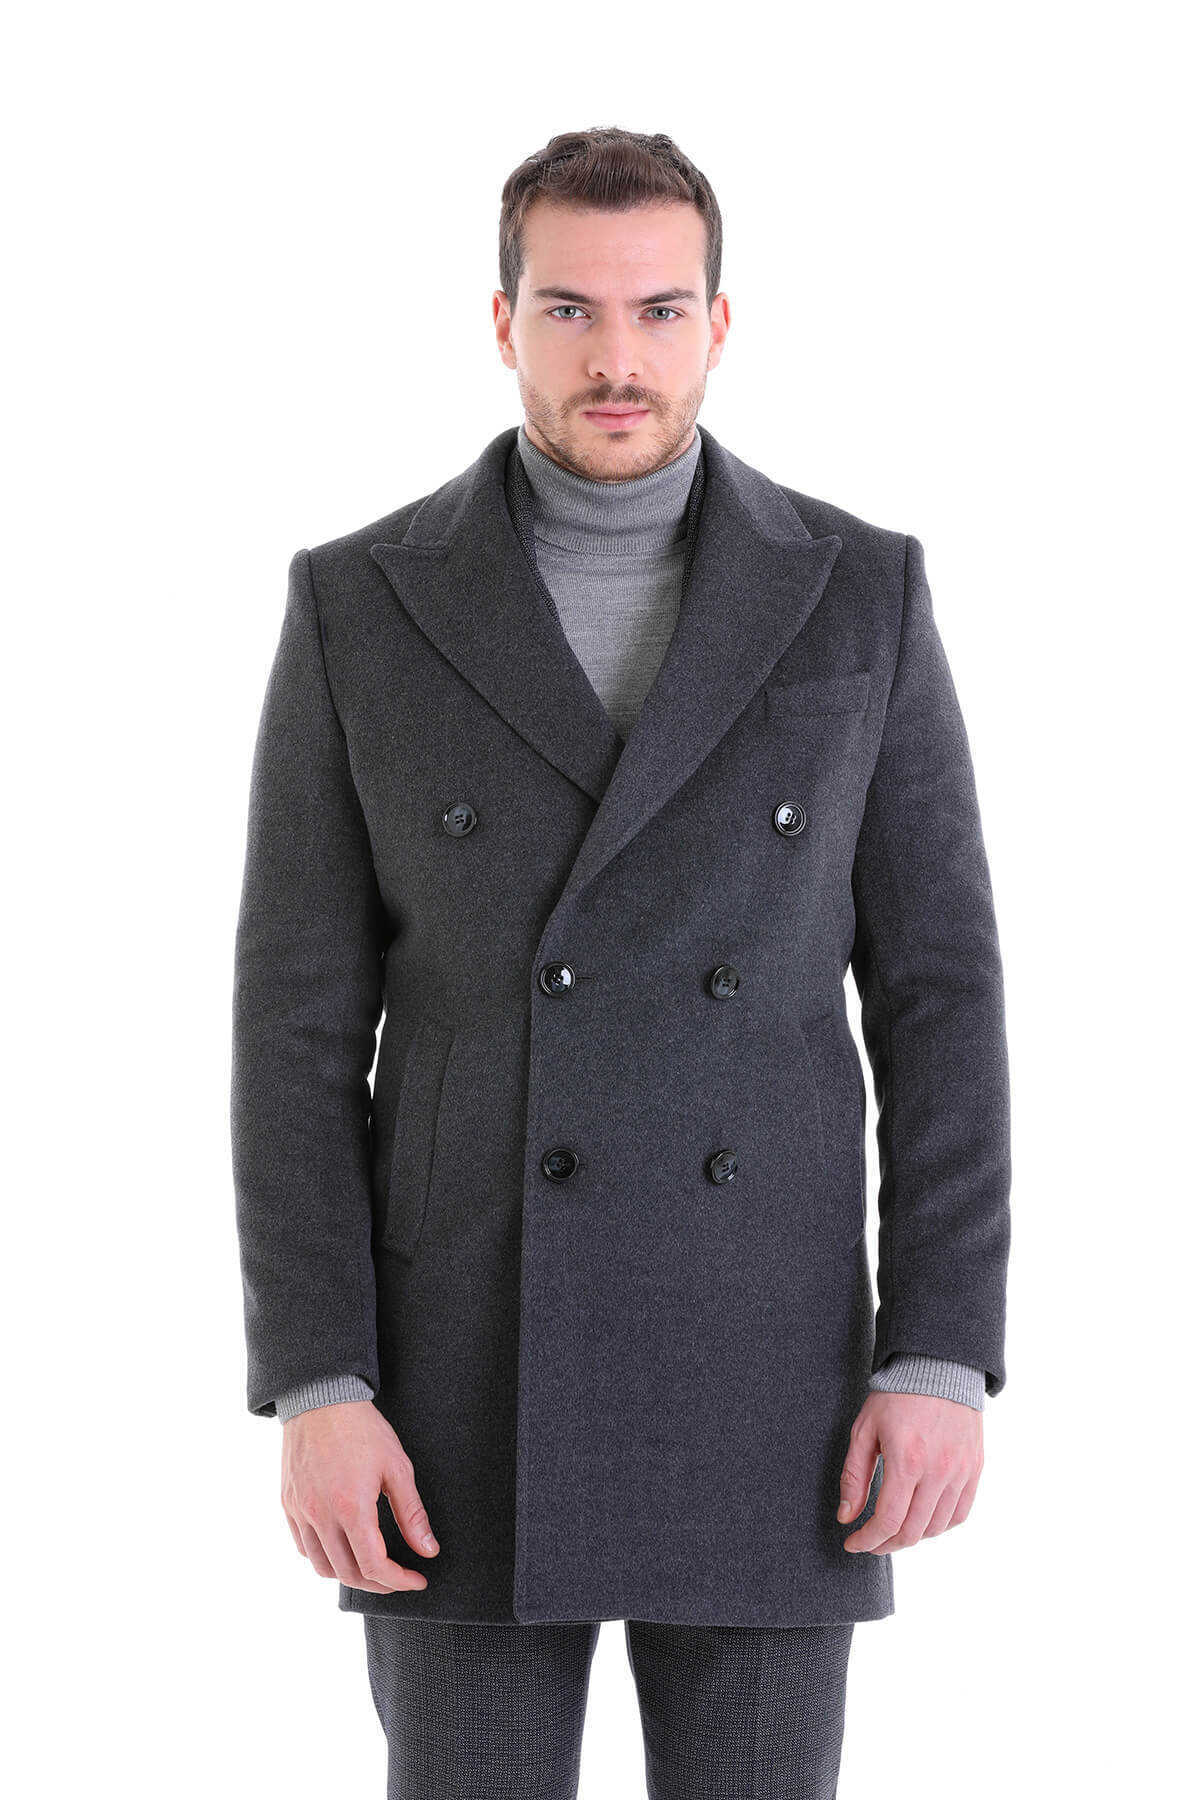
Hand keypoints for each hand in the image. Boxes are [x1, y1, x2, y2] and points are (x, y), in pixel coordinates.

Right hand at [281, 1400, 438, 1591]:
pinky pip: (303, 1547)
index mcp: (351, 1507)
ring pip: (322, 1566)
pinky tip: (342, 1549)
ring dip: (350, 1575)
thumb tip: (428, 1550)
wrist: (321, 1398)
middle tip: (399, 1578)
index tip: (417, 1580)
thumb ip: (412, 1513)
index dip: (398, 1581)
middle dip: (378, 1584)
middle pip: (348, 1573)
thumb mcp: (397, 1467)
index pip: (374, 1565)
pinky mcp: (289, 1504)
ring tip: (372, 1568)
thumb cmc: (363, 1428)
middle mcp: (321, 1515)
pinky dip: (324, 1558)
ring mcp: (300, 1511)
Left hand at [836, 1390, 982, 1552]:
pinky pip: (960, 1513)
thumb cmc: (896, 1396)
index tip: (852, 1544)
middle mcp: (939, 1472)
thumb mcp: (864, 1430)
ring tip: (893, 1530)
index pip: (888, 1521)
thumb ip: (854, 1476)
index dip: (868, 1540)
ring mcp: (961, 1472)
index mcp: (907, 1461)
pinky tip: (922, 1520)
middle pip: (913, 1532)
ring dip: (911, 1537)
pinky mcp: (975, 1469)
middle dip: (886, 1544)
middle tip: (870, 1541)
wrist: (938, 1367)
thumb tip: (846, 1516)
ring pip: (936, 1527)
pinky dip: (939, 1525)